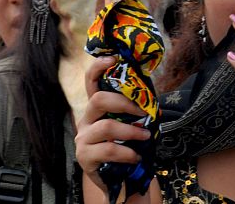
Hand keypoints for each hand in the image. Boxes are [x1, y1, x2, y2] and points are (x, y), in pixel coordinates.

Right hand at [75, 56, 150, 193]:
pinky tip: (136, 156)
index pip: (91, 82)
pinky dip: (127, 152)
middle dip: (124, 103)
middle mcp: (86, 119)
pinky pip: (108, 149)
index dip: (98, 68)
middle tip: (143, 111)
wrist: (117, 176)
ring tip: (145, 136)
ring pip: (105, 126)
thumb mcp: (130, 122)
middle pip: (98, 100)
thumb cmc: (125, 143)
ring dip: (130, 130)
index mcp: (97, 107)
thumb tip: (151, 89)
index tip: (112, 58)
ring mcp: (83, 138)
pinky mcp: (85, 157)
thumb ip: (135, 106)